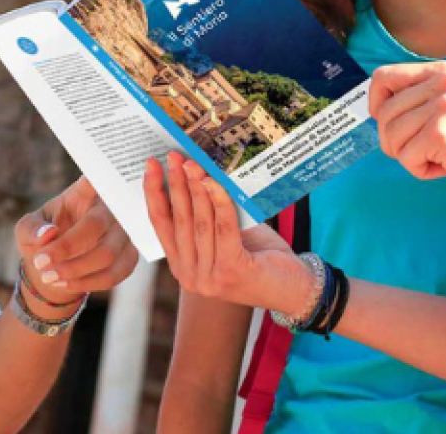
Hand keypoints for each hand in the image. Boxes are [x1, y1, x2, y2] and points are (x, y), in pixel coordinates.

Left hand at [15, 177, 139, 311]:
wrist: (56, 265)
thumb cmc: (42, 238)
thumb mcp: (26, 230)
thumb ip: (31, 229)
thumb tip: (48, 234)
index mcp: (82, 194)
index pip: (92, 182)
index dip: (95, 179)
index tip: (91, 178)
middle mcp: (108, 209)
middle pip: (96, 225)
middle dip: (67, 248)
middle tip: (40, 263)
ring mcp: (123, 233)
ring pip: (107, 254)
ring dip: (75, 270)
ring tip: (49, 277)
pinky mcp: (129, 257)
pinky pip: (114, 274)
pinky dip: (87, 283)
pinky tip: (64, 284)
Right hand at [143, 153, 312, 317]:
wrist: (294, 289)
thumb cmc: (259, 256)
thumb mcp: (226, 235)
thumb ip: (208, 215)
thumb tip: (196, 172)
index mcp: (182, 267)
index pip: (160, 225)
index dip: (153, 193)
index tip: (151, 165)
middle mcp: (190, 277)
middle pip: (178, 221)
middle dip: (174, 184)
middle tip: (173, 157)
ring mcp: (209, 278)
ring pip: (199, 222)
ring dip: (195, 188)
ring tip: (193, 163)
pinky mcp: (231, 272)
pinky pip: (223, 228)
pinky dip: (219, 202)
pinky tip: (215, 182)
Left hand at [368, 61, 445, 202]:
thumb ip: (419, 98)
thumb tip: (374, 108)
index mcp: (440, 71)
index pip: (382, 76)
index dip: (376, 103)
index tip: (390, 122)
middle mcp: (440, 83)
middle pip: (383, 112)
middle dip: (393, 140)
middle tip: (419, 150)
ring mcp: (440, 106)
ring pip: (390, 136)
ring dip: (407, 156)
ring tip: (436, 157)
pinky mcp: (440, 134)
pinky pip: (405, 157)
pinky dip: (420, 170)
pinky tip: (445, 167)